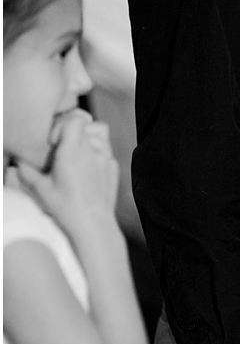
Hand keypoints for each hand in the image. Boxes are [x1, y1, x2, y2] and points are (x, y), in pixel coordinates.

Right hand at [16, 110, 119, 237]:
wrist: (93, 223)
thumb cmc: (66, 207)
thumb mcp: (40, 188)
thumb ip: (27, 170)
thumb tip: (19, 160)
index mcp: (74, 151)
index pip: (75, 120)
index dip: (63, 125)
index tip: (54, 141)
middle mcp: (93, 150)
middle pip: (88, 124)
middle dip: (73, 131)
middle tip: (63, 147)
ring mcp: (107, 158)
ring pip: (100, 133)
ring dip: (88, 138)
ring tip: (77, 153)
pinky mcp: (114, 167)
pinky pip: (106, 150)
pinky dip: (97, 152)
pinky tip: (88, 167)